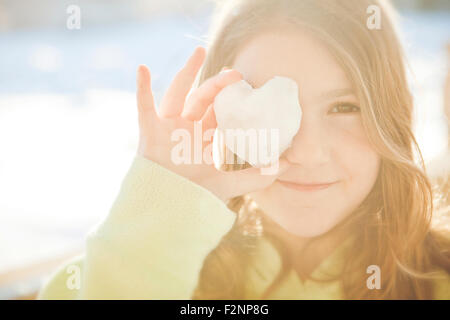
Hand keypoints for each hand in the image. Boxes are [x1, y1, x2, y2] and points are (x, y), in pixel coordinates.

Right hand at [135, 46, 288, 201]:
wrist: (168, 209)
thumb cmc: (196, 196)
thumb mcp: (230, 183)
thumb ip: (259, 176)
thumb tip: (289, 165)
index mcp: (205, 138)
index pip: (221, 112)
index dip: (233, 99)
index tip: (248, 85)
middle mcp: (187, 128)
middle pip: (202, 99)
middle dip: (218, 85)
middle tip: (235, 73)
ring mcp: (168, 127)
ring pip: (178, 94)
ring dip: (187, 73)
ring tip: (199, 52)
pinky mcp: (150, 130)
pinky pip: (144, 105)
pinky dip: (142, 87)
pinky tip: (143, 68)